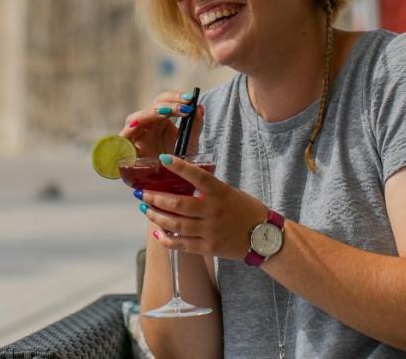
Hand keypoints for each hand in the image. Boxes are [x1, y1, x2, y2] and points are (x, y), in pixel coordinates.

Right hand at [120, 90, 201, 158]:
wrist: (174, 186)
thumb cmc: (180, 164)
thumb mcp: (190, 144)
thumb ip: (195, 126)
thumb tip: (199, 106)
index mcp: (159, 122)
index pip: (162, 101)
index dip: (175, 97)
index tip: (191, 99)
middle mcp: (146, 128)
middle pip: (149, 108)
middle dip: (166, 105)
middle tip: (184, 107)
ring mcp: (136, 139)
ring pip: (134, 119)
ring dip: (149, 113)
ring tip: (166, 113)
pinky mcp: (127, 152)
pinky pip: (122, 138)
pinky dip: (127, 130)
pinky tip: (136, 124)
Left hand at [139, 154, 267, 260]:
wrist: (264, 236)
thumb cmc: (245, 210)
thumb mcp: (229, 192)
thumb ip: (208, 188)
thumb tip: (182, 181)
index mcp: (220, 192)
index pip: (197, 176)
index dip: (179, 166)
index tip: (162, 158)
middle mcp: (213, 211)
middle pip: (177, 204)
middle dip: (155, 198)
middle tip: (142, 192)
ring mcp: (210, 231)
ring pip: (175, 224)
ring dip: (156, 216)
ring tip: (145, 209)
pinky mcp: (208, 247)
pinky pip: (181, 244)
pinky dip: (166, 239)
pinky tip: (157, 232)